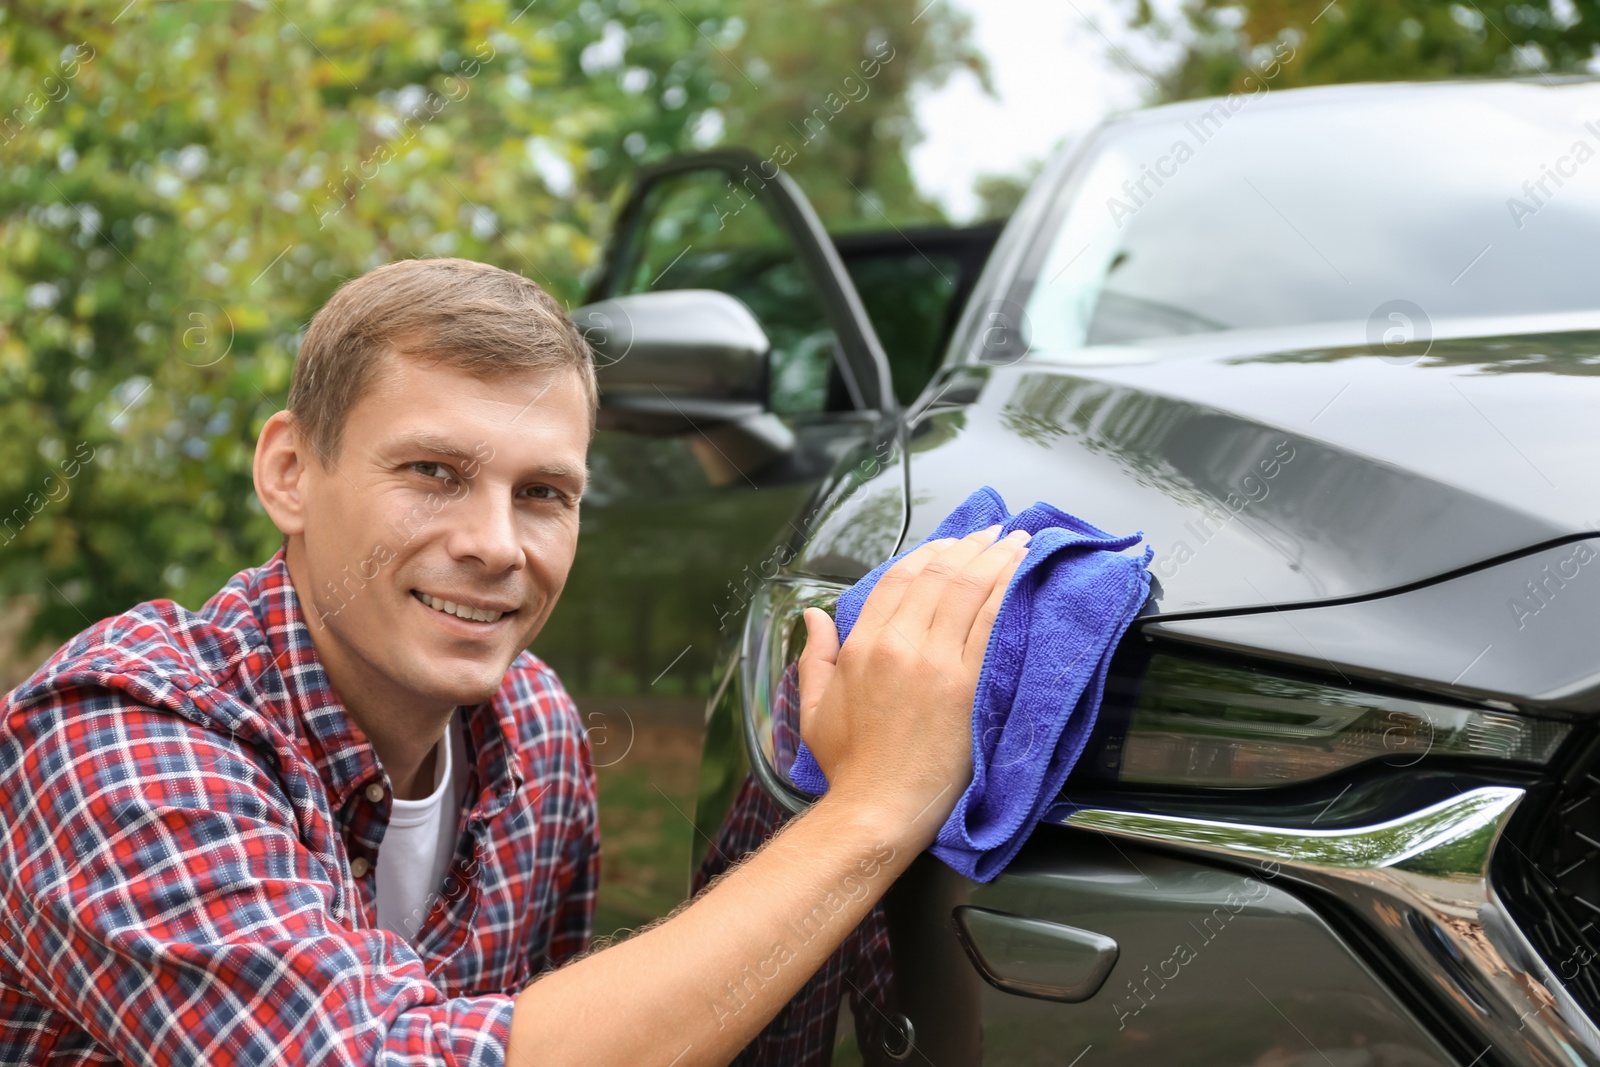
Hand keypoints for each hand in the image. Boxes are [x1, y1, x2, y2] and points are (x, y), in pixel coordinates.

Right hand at [796, 524, 1030, 848]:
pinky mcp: (967, 684)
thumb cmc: (850, 768)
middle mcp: (898, 645)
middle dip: (969, 547)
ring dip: (995, 558)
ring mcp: (934, 663)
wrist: (878, 809)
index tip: (950, 543)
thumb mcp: (815, 707)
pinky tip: (1022, 572)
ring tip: (1015, 541)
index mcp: (861, 647)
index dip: (928, 553)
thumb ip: (815, 655)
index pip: (896, 580)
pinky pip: (991, 622)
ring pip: (967, 590)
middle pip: (937, 576)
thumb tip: (813, 615)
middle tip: (992, 533)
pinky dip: (1008, 590)